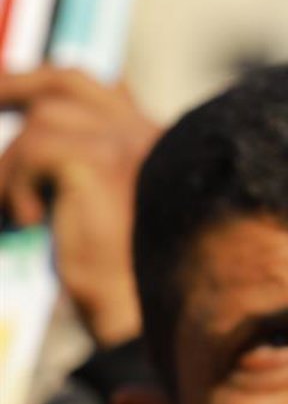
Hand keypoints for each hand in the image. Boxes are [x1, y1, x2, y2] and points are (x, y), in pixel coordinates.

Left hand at [0, 68, 160, 346]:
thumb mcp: (107, 224)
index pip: (106, 95)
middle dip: (18, 81)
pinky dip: (17, 184)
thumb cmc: (129, 288)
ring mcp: (129, 144)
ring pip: (44, 118)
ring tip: (13, 211)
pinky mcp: (102, 163)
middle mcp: (149, 134)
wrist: (156, 321)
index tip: (18, 93)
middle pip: (72, 81)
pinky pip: (36, 148)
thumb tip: (36, 168)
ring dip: (11, 165)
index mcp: (157, 146)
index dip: (56, 90)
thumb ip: (88, 187)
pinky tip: (30, 222)